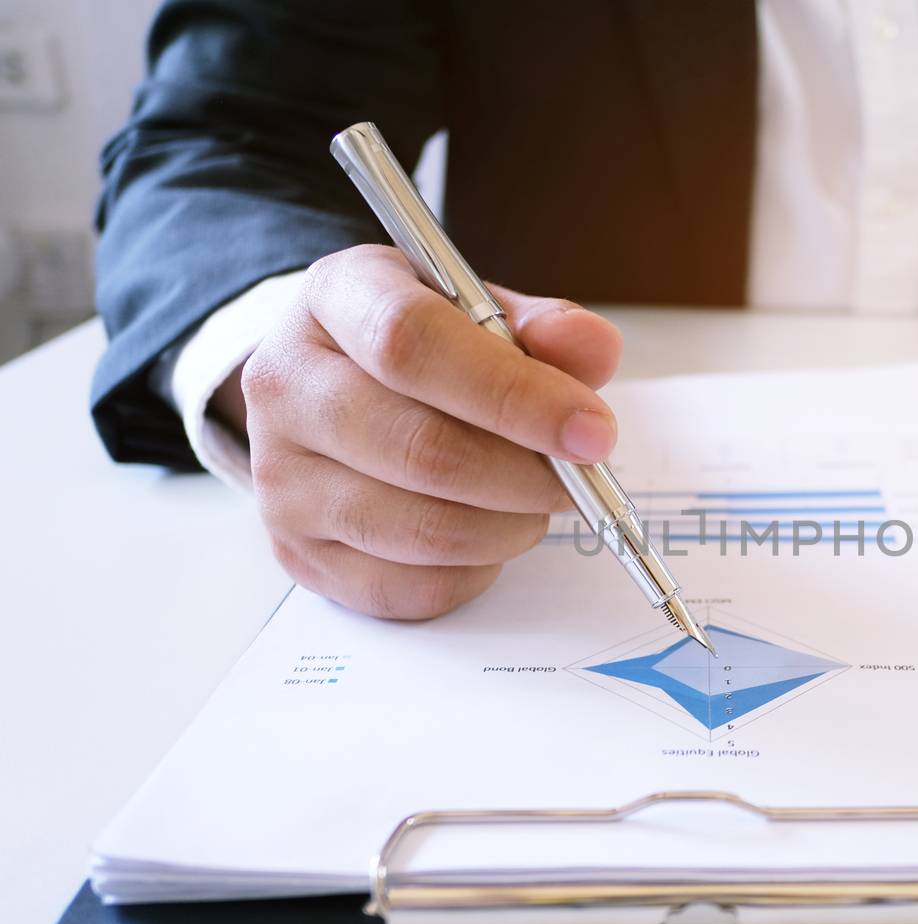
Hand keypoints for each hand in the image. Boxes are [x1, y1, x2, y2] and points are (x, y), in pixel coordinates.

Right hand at [217, 245, 621, 618]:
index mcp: (333, 298)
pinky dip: (474, 571)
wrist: (338, 393)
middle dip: (525, 475)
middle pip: (420, 449)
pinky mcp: (297, 553)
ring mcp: (280, 478)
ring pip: (420, 529)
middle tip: (578, 476)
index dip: (514, 393)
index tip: (591, 430)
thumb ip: (543, 328)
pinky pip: (409, 588)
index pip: (411, 342)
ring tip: (536, 501)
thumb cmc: (425, 351)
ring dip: (508, 526)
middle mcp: (286, 385)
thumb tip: (593, 348)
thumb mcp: (480, 313)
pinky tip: (488, 533)